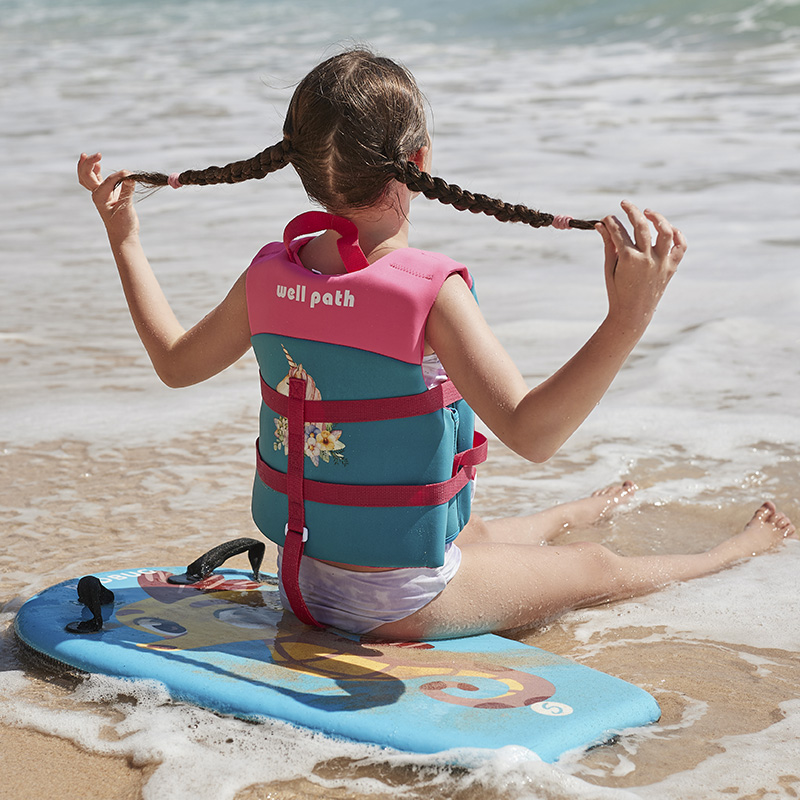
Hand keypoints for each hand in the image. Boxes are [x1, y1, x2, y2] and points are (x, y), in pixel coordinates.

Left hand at [77, 152, 138, 241]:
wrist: (123, 236)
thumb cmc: (123, 225)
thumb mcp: (126, 209)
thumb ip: (127, 192)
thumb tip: (130, 177)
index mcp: (100, 198)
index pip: (108, 181)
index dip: (120, 176)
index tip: (131, 175)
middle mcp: (97, 195)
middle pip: (85, 175)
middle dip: (89, 163)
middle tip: (99, 155)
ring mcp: (100, 194)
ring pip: (87, 177)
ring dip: (86, 166)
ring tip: (86, 155)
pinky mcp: (106, 195)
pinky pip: (96, 180)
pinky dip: (94, 172)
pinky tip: (98, 165)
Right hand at [596, 201, 686, 332]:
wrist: (633, 314)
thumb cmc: (617, 291)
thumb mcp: (609, 268)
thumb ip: (608, 244)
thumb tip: (601, 225)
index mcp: (628, 259)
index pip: (618, 231)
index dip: (611, 222)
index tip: (607, 218)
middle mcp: (647, 258)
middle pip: (641, 226)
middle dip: (632, 211)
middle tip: (624, 204)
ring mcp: (662, 263)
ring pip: (665, 232)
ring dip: (658, 218)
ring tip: (648, 213)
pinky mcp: (671, 268)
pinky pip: (680, 247)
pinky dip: (677, 235)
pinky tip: (668, 229)